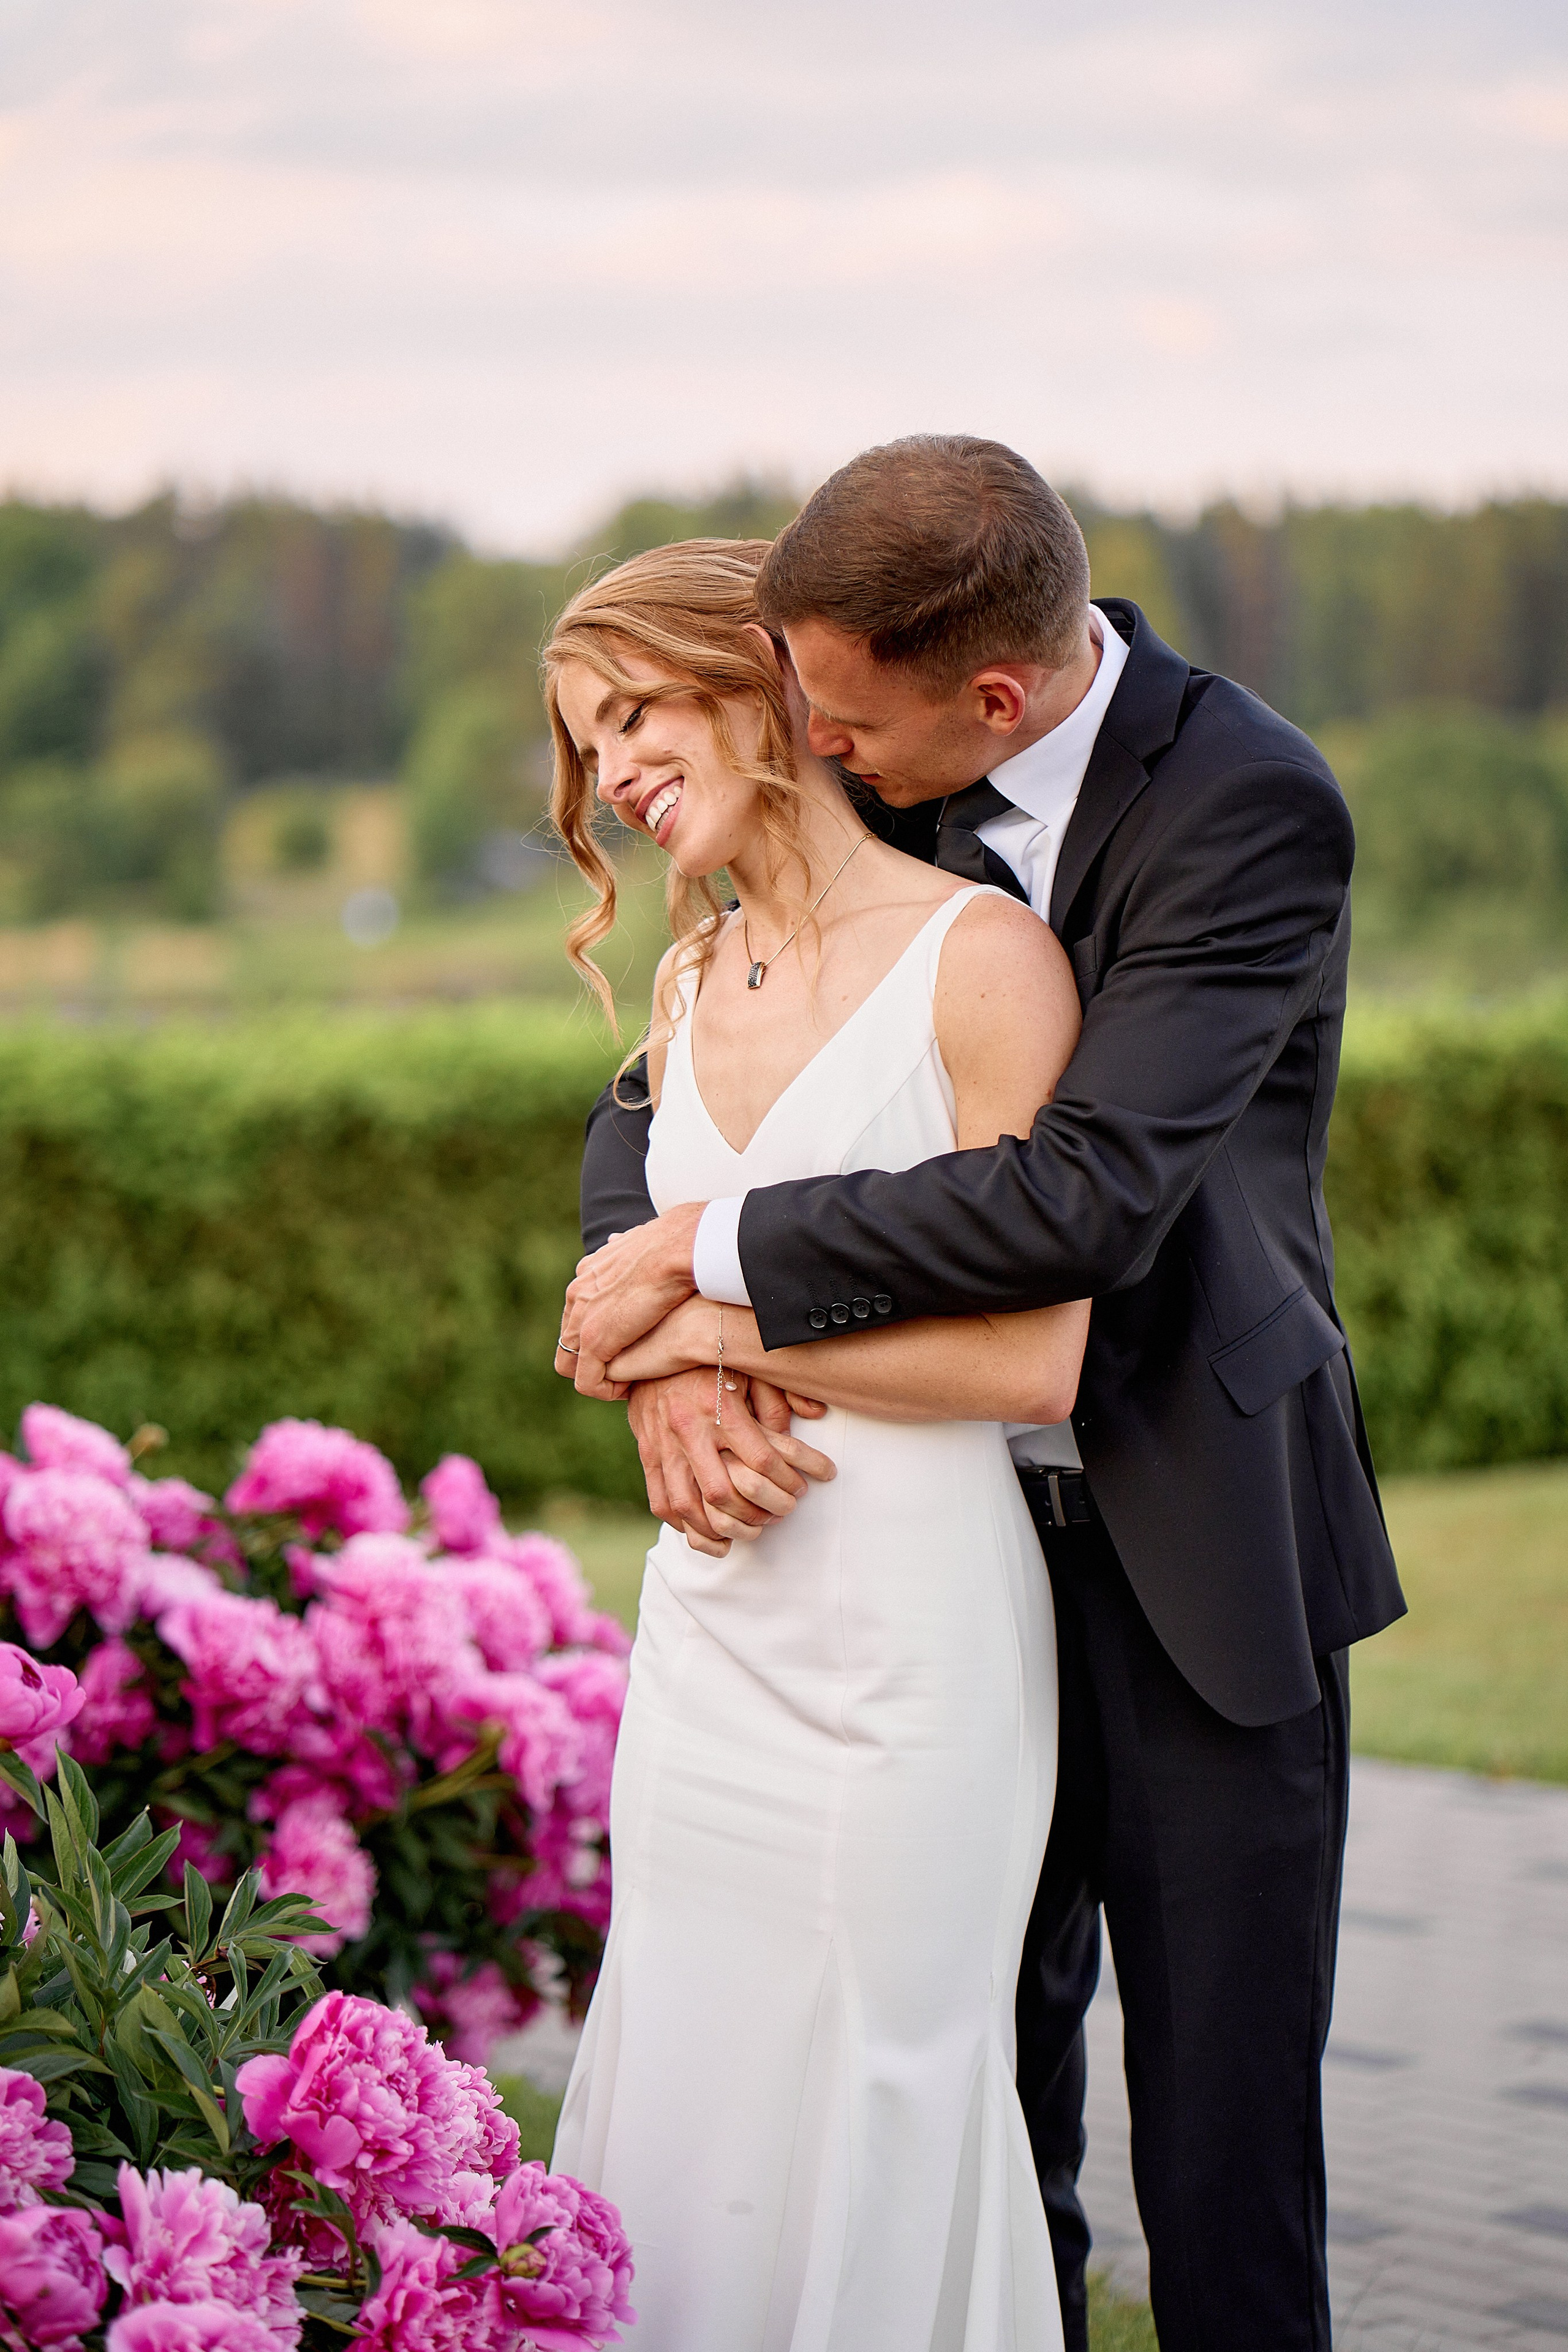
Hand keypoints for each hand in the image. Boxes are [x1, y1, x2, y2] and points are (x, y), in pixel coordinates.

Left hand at [557, 1205, 704, 1397]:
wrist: (681, 1250)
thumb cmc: (679, 1247)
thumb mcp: (648, 1247)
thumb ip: (633, 1255)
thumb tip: (622, 1243)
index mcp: (590, 1271)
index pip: (581, 1313)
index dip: (604, 1335)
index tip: (632, 1345)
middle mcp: (578, 1293)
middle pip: (571, 1340)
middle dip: (596, 1358)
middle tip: (629, 1368)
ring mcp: (583, 1317)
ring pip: (573, 1364)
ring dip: (600, 1378)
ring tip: (630, 1382)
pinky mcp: (594, 1341)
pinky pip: (587, 1382)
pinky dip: (606, 1391)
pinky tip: (631, 1388)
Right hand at [627, 1372, 835, 1555]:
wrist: (647, 1346)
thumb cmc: (708, 1357)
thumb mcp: (748, 1364)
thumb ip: (779, 1394)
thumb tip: (812, 1414)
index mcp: (718, 1403)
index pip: (761, 1459)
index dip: (789, 1481)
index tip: (804, 1487)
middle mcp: (688, 1427)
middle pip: (721, 1491)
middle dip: (755, 1513)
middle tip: (777, 1516)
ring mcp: (663, 1443)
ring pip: (687, 1505)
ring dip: (717, 1529)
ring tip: (744, 1533)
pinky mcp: (647, 1452)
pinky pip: (661, 1500)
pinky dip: (682, 1523)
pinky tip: (704, 1529)